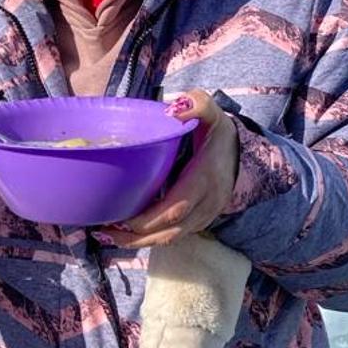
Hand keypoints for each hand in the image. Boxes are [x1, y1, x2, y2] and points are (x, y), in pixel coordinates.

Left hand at [102, 90, 238, 247]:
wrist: (244, 157)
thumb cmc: (220, 135)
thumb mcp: (213, 114)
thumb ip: (198, 104)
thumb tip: (174, 109)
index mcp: (205, 179)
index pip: (176, 207)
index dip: (148, 218)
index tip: (120, 218)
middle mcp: (206, 204)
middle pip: (170, 232)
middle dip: (135, 236)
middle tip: (103, 229)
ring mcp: (204, 217)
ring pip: (170, 240)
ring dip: (138, 242)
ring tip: (108, 235)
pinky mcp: (199, 223)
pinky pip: (173, 237)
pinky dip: (149, 239)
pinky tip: (126, 234)